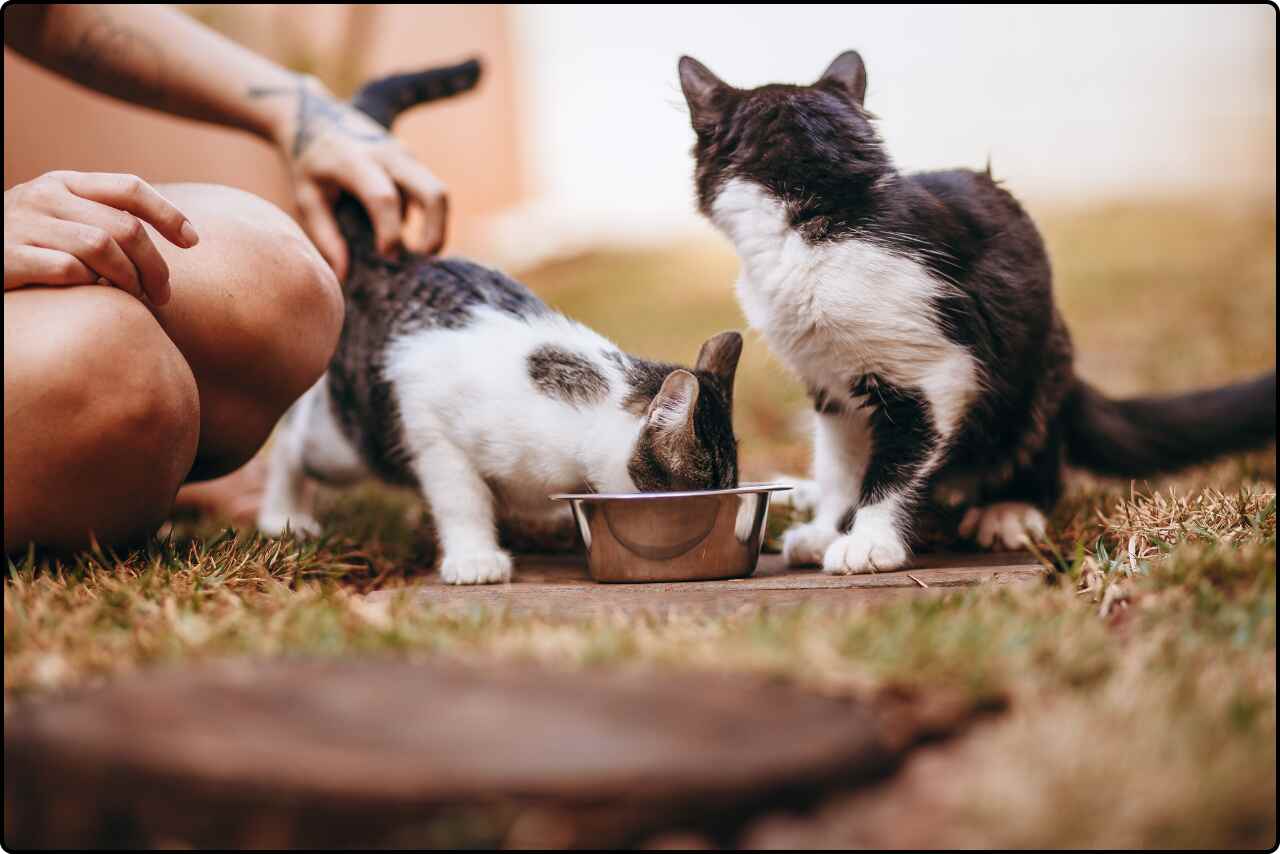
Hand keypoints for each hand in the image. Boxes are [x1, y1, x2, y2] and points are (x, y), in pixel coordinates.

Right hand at [3, 171, 197, 304]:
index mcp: (63, 182)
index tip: (194, 242)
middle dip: (156, 265)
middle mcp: (43, 196)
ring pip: (101, 247)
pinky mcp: (5, 256)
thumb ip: (101, 219)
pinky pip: (67, 271)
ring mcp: (22, 224)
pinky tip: (94, 297)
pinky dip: (90, 286)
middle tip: (164, 294)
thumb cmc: (23, 245)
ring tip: (138, 300)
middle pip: (124, 227)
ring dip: (130, 280)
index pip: (129, 187)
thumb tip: (175, 239)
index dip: (168, 214)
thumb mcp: (59, 220)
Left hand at [269, 77, 447, 279]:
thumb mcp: (307, 198)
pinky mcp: (412, 158)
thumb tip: (343, 275)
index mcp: (355, 161)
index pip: (384, 198)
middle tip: (422, 260)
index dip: (390, 232)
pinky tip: (406, 233)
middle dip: (436, 232)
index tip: (386, 257)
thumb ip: (326, 235)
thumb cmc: (309, 164)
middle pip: (433, 193)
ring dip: (436, 227)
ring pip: (439, 193)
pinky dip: (427, 217)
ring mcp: (405, 154)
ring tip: (418, 252)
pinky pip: (429, 191)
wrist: (315, 116)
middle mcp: (388, 154)